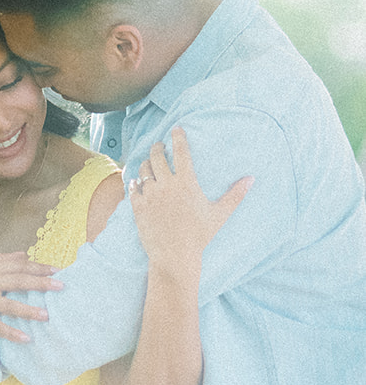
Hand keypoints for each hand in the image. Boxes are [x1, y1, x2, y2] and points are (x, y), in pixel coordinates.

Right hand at [0, 253, 61, 344]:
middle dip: (40, 283)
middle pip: (16, 280)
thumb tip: (23, 254)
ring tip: (46, 315)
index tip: (56, 270)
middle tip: (60, 286)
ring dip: (28, 310)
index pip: (16, 265)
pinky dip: (10, 332)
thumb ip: (0, 260)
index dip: (37, 267)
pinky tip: (25, 338)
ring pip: (8, 304)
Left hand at [129, 127, 252, 274]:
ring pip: (143, 170)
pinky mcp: (138, 206)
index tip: (176, 129)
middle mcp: (166, 185)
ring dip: (145, 163)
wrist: (174, 256)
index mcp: (186, 183)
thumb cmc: (199, 236)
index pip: (182, 152)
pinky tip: (138, 181)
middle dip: (157, 147)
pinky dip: (135, 182)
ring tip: (149, 163)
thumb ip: (235, 195)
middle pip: (157, 156)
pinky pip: (133, 187)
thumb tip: (251, 179)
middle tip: (159, 145)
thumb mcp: (219, 214)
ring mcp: (150, 195)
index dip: (178, 137)